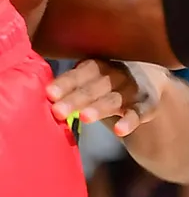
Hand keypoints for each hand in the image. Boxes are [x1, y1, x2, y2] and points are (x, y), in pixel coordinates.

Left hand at [46, 59, 165, 136]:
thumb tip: (30, 92)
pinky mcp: (147, 105)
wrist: (151, 82)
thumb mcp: (91, 78)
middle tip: (58, 111)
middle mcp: (117, 74)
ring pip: (115, 99)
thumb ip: (70, 84)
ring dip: (100, 107)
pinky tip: (120, 131)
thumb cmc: (107, 83)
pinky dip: (130, 121)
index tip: (49, 94)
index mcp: (99, 65)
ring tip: (84, 118)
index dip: (66, 83)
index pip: (81, 73)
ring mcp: (134, 89)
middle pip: (95, 87)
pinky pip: (139, 113)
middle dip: (76, 98)